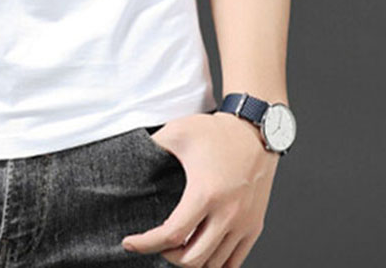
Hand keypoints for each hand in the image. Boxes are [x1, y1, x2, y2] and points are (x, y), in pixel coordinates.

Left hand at [121, 112, 279, 267]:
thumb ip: (153, 145)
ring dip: (191, 260)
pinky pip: (234, 263)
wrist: (255, 131)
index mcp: (205, 193)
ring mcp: (243, 223)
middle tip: (157, 243)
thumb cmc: (218, 131)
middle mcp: (227, 214)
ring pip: (213, 264)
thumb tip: (131, 156)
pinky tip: (201, 252)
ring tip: (177, 247)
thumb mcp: (178, 132)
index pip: (172, 234)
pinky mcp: (254, 226)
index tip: (130, 243)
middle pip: (192, 259)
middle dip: (168, 256)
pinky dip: (214, 264)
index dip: (146, 244)